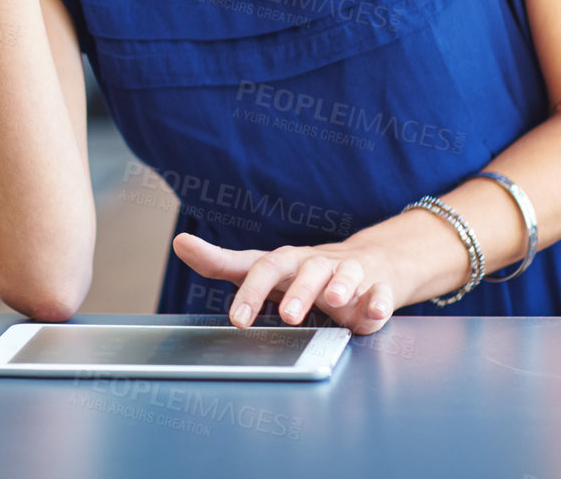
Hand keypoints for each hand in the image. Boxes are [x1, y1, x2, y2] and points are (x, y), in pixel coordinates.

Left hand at [172, 233, 404, 335]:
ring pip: (345, 274)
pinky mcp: (377, 287)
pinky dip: (379, 300)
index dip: (250, 292)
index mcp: (285, 262)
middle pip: (304, 270)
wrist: (368, 264)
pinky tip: (376, 310)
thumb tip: (180, 242)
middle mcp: (315, 263)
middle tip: (288, 316)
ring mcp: (348, 273)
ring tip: (335, 302)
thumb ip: (222, 262)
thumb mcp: (263, 268)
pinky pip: (380, 291)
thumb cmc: (303, 271)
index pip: (262, 268)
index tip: (237, 318)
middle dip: (298, 292)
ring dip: (341, 286)